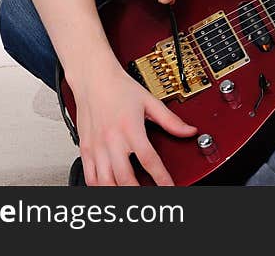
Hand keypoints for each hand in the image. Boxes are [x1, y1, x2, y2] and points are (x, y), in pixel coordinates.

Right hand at [74, 58, 197, 185]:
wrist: (94, 77)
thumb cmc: (119, 87)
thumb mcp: (149, 101)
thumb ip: (170, 120)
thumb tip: (188, 130)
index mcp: (130, 128)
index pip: (149, 160)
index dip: (161, 177)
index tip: (169, 187)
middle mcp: (112, 139)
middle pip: (125, 177)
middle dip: (138, 192)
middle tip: (150, 197)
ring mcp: (97, 146)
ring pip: (105, 181)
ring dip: (118, 192)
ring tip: (130, 196)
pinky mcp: (85, 148)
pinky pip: (90, 176)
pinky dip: (99, 187)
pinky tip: (109, 189)